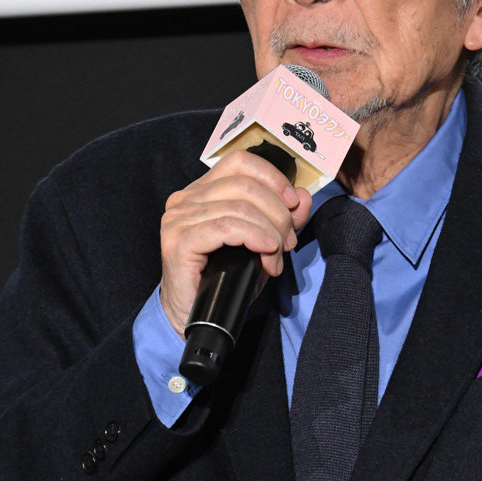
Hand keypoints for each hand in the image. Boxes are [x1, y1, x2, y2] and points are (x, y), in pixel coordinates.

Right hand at [159, 150, 311, 336]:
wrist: (193, 317)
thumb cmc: (222, 280)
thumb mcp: (260, 244)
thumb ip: (281, 218)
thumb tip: (302, 197)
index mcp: (202, 191)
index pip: (240, 162)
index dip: (273, 178)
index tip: (293, 204)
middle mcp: (186, 199)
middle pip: (245, 185)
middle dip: (277, 213)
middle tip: (287, 242)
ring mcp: (179, 219)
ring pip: (239, 207)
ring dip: (270, 232)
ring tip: (276, 256)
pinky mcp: (180, 242)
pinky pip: (226, 227)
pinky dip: (254, 237)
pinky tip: (266, 252)